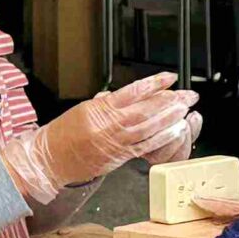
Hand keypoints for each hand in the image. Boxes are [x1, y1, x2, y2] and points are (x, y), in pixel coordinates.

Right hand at [0, 74, 199, 202]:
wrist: (50, 160)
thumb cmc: (63, 135)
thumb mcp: (83, 109)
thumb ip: (107, 101)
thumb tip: (128, 94)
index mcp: (99, 108)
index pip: (133, 92)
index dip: (155, 84)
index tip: (170, 78)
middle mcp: (109, 124)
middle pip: (146, 110)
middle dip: (170, 101)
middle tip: (188, 95)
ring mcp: (115, 142)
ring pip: (149, 128)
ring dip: (170, 118)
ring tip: (185, 110)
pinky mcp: (119, 157)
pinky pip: (145, 146)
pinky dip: (162, 138)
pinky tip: (175, 131)